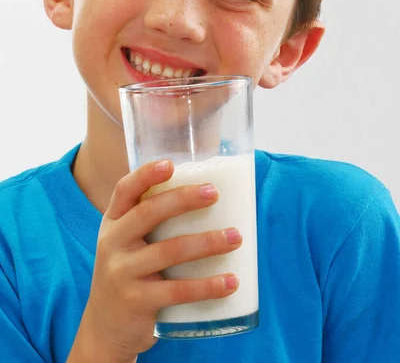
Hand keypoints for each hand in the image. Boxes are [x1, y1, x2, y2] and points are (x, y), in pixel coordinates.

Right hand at [68, 159, 241, 362]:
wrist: (106, 326)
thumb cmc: (128, 270)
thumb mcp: (126, 241)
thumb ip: (150, 219)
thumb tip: (205, 193)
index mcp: (113, 222)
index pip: (125, 191)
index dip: (145, 175)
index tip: (170, 164)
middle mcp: (113, 243)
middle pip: (148, 213)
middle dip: (183, 200)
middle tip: (214, 193)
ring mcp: (123, 273)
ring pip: (169, 251)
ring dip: (207, 242)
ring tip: (236, 237)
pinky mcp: (137, 302)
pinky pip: (178, 291)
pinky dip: (208, 286)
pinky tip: (230, 281)